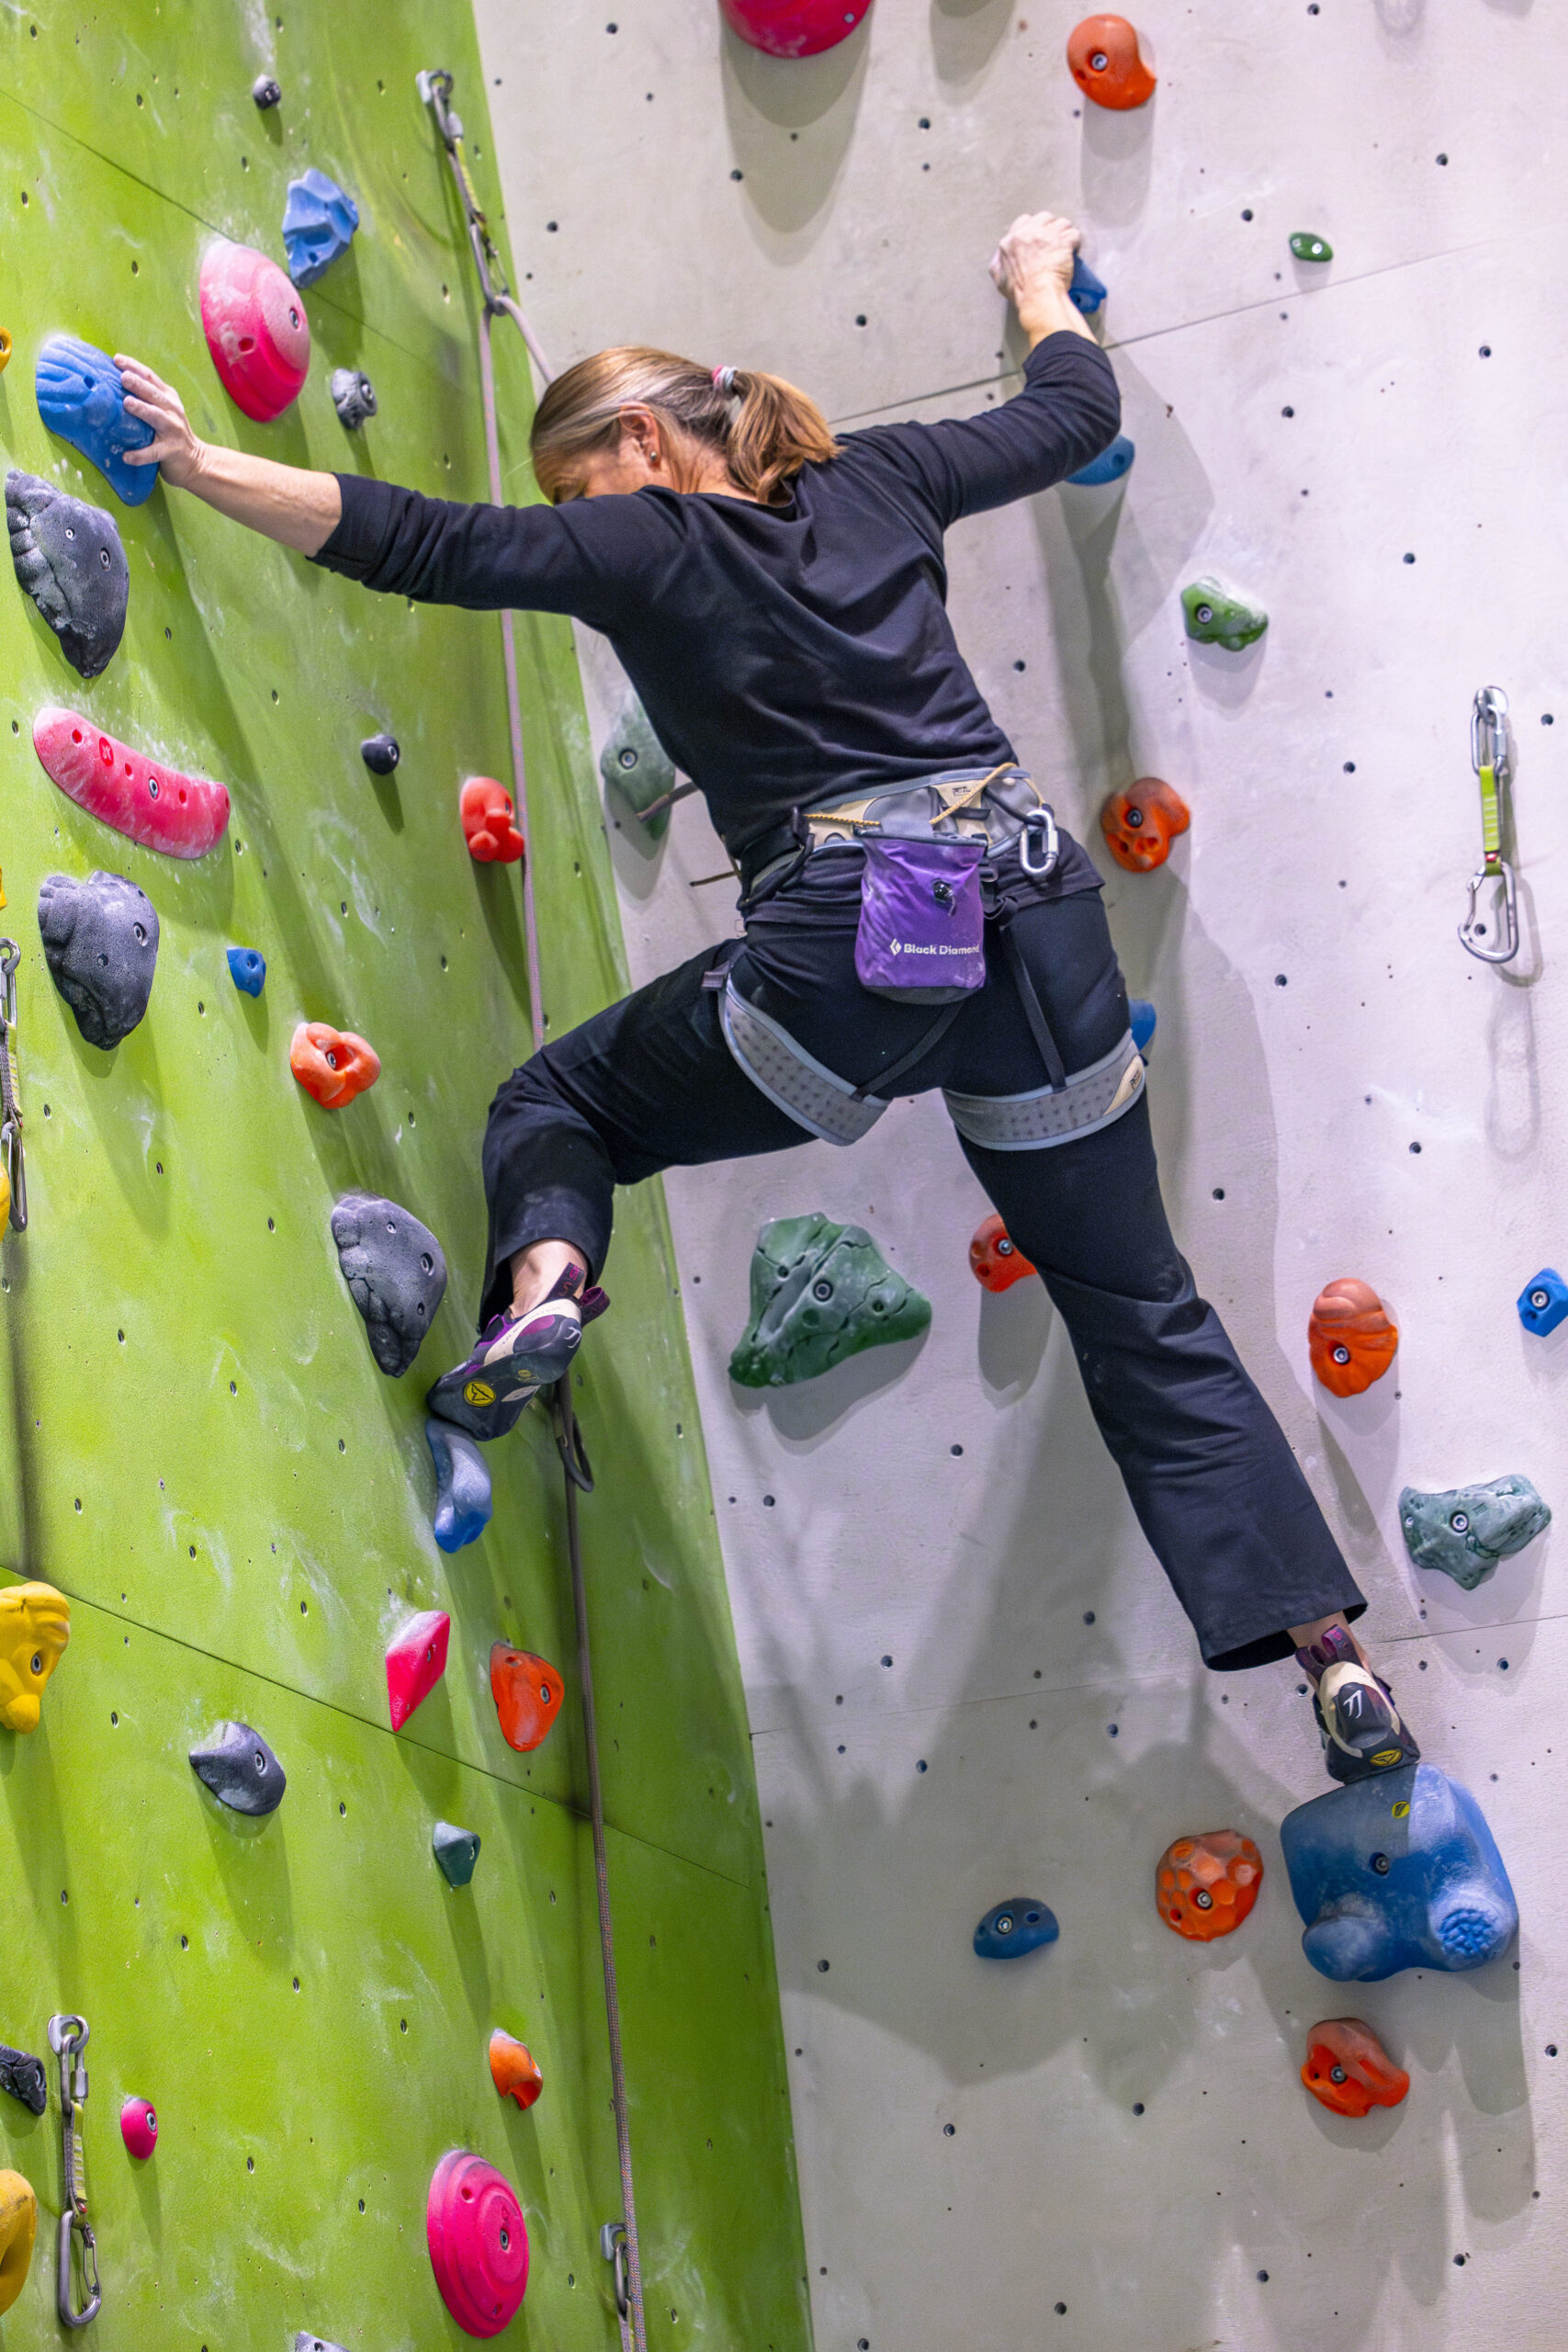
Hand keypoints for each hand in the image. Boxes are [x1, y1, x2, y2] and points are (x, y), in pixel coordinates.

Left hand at [116, 356, 206, 490]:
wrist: (196, 461)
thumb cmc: (171, 433)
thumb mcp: (164, 410)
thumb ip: (147, 399)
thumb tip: (115, 386)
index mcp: (168, 398)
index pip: (150, 377)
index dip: (134, 366)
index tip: (117, 359)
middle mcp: (172, 410)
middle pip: (154, 393)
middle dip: (138, 383)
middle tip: (123, 377)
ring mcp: (173, 430)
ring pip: (156, 417)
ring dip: (141, 409)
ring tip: (127, 403)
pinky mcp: (171, 451)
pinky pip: (153, 452)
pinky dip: (139, 455)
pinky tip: (126, 456)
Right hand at [988, 211, 1080, 321]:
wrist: (1037, 296)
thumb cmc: (1020, 292)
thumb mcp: (999, 278)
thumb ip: (999, 263)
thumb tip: (1001, 258)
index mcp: (1011, 241)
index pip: (1024, 221)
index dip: (1034, 228)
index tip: (1039, 238)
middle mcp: (1027, 233)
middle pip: (1043, 218)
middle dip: (1050, 227)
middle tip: (1054, 241)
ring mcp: (1046, 235)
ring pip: (1061, 223)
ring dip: (1064, 233)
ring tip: (1066, 245)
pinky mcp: (1063, 240)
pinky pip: (1074, 233)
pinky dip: (1075, 242)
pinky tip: (1074, 250)